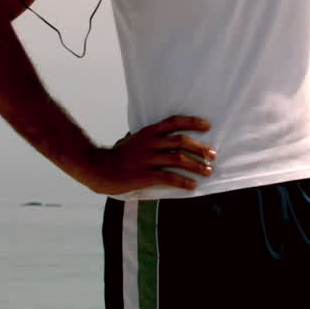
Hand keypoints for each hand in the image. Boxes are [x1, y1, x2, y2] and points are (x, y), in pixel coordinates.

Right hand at [78, 115, 215, 194]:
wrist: (97, 168)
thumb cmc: (116, 155)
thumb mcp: (131, 139)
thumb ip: (145, 136)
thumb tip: (157, 134)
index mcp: (148, 132)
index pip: (174, 121)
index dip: (192, 122)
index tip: (207, 126)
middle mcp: (149, 143)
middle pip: (181, 141)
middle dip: (200, 148)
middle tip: (213, 155)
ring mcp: (147, 159)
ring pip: (178, 159)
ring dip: (197, 165)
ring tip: (207, 171)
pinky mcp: (144, 175)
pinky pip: (169, 178)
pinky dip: (183, 182)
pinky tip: (192, 186)